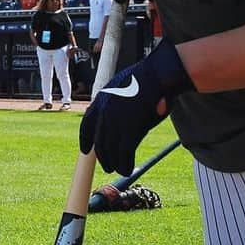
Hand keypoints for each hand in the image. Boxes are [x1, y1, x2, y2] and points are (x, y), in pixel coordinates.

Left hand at [79, 38, 192, 174]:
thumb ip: (119, 104)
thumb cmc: (148, 80)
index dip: (86, 139)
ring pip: (110, 150)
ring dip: (114, 163)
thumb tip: (123, 118)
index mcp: (102, 99)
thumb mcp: (126, 88)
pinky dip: (125, 164)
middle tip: (107, 166)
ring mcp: (115, 121)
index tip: (86, 149)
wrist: (158, 74)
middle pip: (99, 141)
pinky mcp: (129, 129)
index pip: (87, 124)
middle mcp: (104, 111)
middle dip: (103, 156)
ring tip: (119, 170)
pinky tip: (127, 169)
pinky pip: (124, 153)